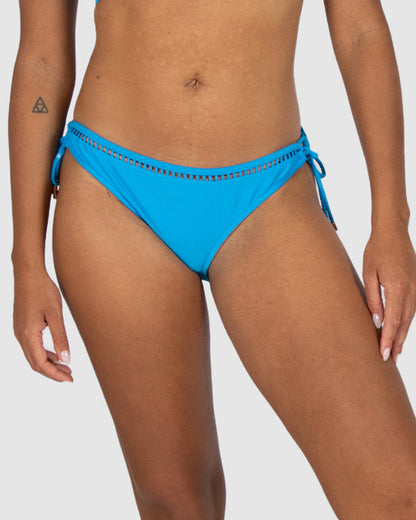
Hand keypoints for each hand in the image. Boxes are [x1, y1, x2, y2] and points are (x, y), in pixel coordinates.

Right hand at [12, 267, 72, 381]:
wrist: (28, 273)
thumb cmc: (43, 290)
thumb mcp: (55, 315)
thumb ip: (60, 338)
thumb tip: (66, 359)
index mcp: (28, 334)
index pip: (40, 363)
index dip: (55, 374)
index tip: (69, 379)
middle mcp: (21, 335)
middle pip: (35, 363)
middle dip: (52, 372)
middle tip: (70, 377)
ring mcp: (19, 331)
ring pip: (33, 355)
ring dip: (49, 363)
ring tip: (67, 368)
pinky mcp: (22, 326)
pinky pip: (32, 346)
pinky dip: (44, 353)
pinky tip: (57, 354)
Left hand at [363, 226, 415, 363]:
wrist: (393, 231)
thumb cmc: (376, 249)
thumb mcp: (368, 273)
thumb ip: (373, 298)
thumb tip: (377, 321)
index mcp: (397, 287)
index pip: (393, 320)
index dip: (388, 339)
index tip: (383, 353)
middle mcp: (411, 290)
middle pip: (404, 323)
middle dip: (397, 342)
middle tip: (390, 360)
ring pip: (410, 317)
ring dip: (402, 335)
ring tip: (395, 351)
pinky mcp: (415, 285)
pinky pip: (412, 308)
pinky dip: (406, 322)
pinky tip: (400, 330)